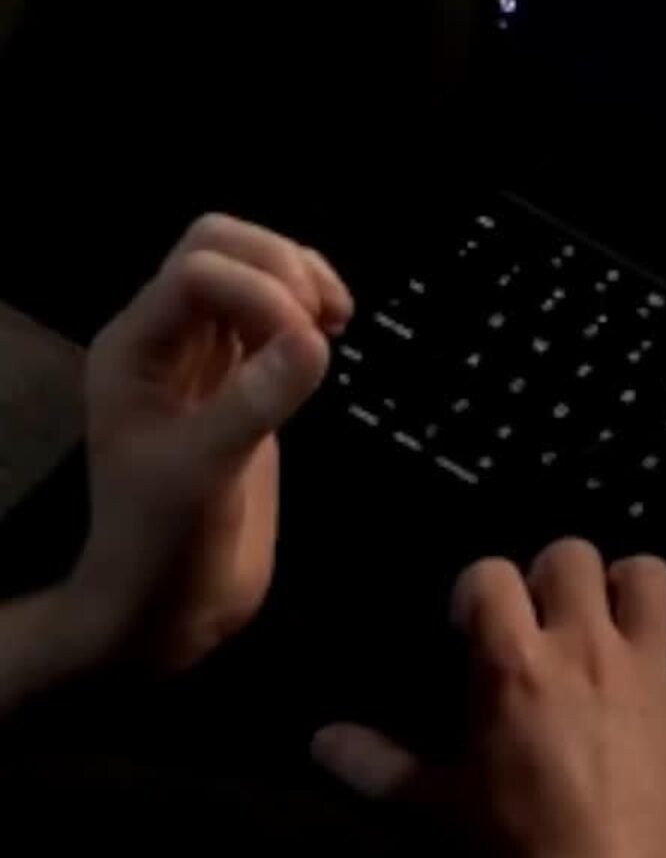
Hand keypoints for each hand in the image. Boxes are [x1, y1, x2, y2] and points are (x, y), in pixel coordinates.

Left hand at [71, 213, 350, 672]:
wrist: (165, 610)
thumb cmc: (165, 545)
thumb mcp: (203, 475)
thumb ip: (255, 402)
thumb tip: (317, 339)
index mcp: (135, 350)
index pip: (199, 269)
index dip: (262, 289)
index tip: (312, 345)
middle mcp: (165, 342)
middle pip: (220, 247)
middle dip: (282, 265)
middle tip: (329, 317)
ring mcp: (204, 362)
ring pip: (250, 275)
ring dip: (299, 282)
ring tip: (338, 322)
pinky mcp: (242, 387)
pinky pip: (273, 320)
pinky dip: (309, 315)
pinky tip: (332, 343)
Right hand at [311, 541, 665, 857]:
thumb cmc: (516, 851)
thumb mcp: (438, 809)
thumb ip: (378, 766)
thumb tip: (319, 741)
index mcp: (513, 664)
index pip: (488, 575)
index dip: (478, 591)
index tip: (475, 622)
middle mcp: (586, 647)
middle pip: (574, 555)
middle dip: (558, 578)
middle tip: (550, 620)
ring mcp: (653, 670)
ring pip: (654, 577)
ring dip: (637, 593)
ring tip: (622, 625)